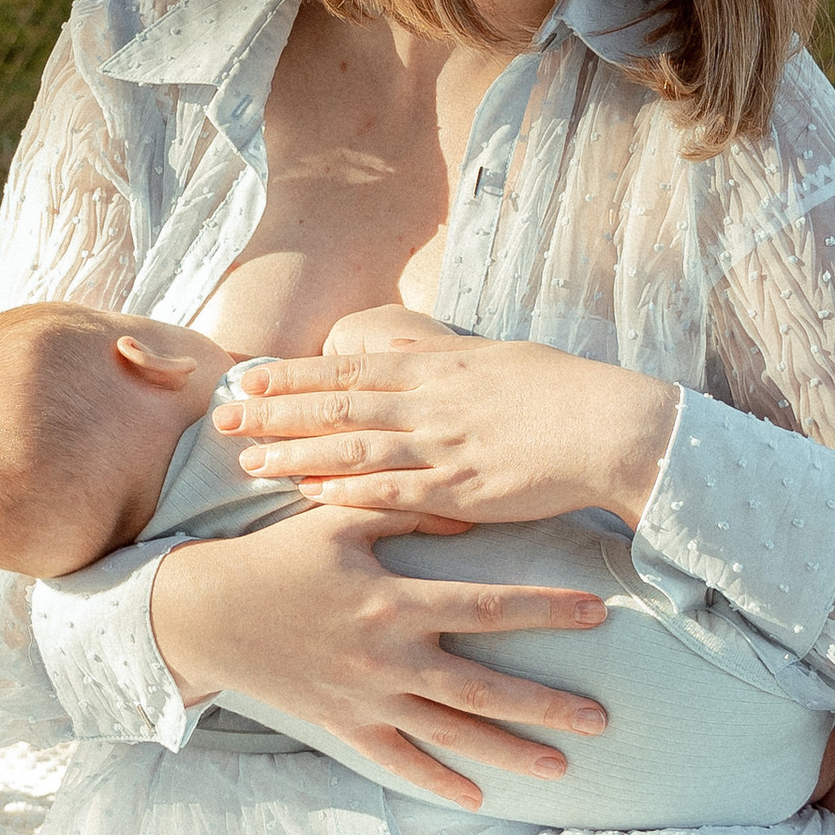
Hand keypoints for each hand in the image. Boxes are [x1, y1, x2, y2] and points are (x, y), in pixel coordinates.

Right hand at [146, 500, 613, 812]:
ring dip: (510, 751)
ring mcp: (368, 698)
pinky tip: (480, 796)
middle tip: (602, 720)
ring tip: (561, 766)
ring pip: (452, 733)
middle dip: (547, 706)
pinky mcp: (345, 724)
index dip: (547, 609)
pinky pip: (399, 759)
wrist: (207, 615)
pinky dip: (438, 779)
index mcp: (395, 600)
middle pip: (484, 688)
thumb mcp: (339, 522)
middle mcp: (389, 656)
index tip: (599, 612)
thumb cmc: (277, 558)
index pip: (488, 607)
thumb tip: (469, 508)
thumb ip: (406, 509)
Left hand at [211, 336, 677, 530]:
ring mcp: (443, 446)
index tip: (247, 378)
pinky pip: (393, 492)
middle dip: (275, 414)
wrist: (611, 425)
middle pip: (335, 406)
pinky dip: (348, 493)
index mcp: (435, 367)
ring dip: (296, 456)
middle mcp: (429, 402)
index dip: (292, 376)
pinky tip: (310, 497)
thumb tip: (392, 338)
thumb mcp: (491, 355)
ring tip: (248, 463)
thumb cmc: (562, 390)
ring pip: (353, 450)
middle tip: (223, 418)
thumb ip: (435, 352)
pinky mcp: (462, 490)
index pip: (347, 370)